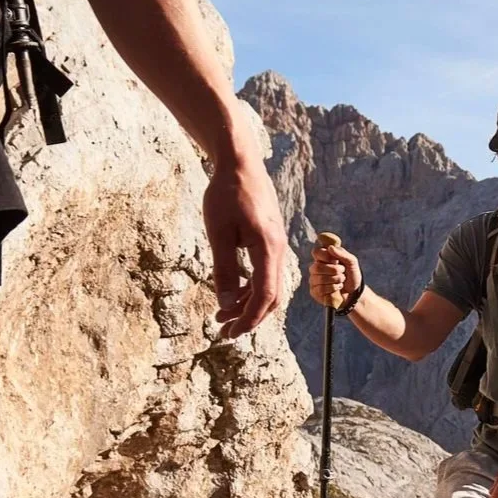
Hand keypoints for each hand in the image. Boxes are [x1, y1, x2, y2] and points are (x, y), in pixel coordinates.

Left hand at [204, 155, 286, 338]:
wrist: (241, 164)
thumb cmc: (226, 194)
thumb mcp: (218, 233)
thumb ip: (224, 270)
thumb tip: (225, 305)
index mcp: (268, 249)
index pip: (265, 296)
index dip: (249, 319)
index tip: (230, 333)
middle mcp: (278, 250)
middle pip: (271, 297)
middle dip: (249, 317)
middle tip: (224, 331)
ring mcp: (276, 246)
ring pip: (269, 286)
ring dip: (247, 303)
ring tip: (222, 314)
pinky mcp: (270, 241)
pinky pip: (265, 272)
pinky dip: (250, 287)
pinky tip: (232, 291)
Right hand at [309, 238, 361, 310]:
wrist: (354, 292)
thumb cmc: (351, 275)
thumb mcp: (352, 262)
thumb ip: (343, 254)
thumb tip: (330, 248)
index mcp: (323, 258)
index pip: (316, 252)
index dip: (326, 256)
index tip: (336, 260)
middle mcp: (315, 268)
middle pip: (318, 267)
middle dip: (335, 270)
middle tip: (343, 272)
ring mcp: (313, 280)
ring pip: (320, 279)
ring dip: (336, 280)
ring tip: (341, 280)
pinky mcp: (314, 292)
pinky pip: (321, 289)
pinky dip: (333, 288)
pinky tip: (337, 288)